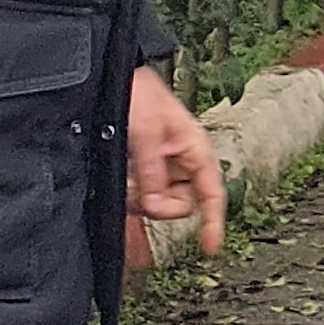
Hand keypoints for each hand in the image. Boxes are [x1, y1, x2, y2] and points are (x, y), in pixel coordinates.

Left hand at [128, 65, 225, 256]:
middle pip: (184, 202)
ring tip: (126, 182)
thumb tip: (156, 205)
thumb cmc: (137, 93)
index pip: (212, 193)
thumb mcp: (145, 134)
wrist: (110, 78)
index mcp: (195, 149)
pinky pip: (144, 192)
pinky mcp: (144, 167)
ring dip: (142, 199)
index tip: (211, 246)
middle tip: (140, 196)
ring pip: (161, 200)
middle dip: (161, 204)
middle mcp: (182, 160)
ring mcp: (163, 164)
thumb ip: (153, 174)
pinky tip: (122, 180)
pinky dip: (132, 193)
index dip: (214, 221)